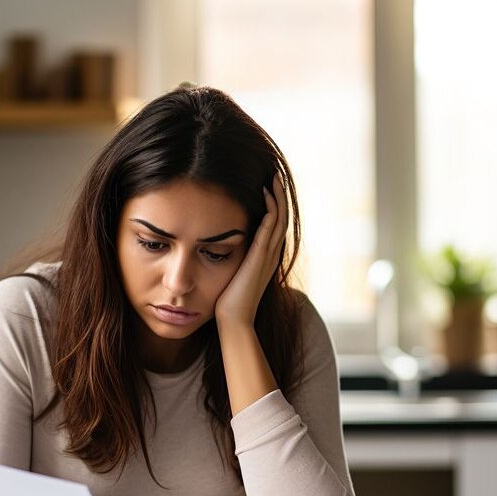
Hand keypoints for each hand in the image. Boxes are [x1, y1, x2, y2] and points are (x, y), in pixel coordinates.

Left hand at [214, 172, 286, 328]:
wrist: (233, 321)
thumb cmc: (228, 302)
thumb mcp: (231, 274)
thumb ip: (230, 260)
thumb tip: (215, 249)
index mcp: (265, 257)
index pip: (274, 225)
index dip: (274, 205)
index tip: (266, 186)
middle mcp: (271, 254)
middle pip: (281, 218)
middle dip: (279, 196)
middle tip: (274, 174)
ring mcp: (268, 256)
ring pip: (279, 220)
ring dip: (277, 198)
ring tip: (272, 178)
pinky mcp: (260, 259)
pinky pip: (269, 229)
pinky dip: (270, 211)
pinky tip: (264, 195)